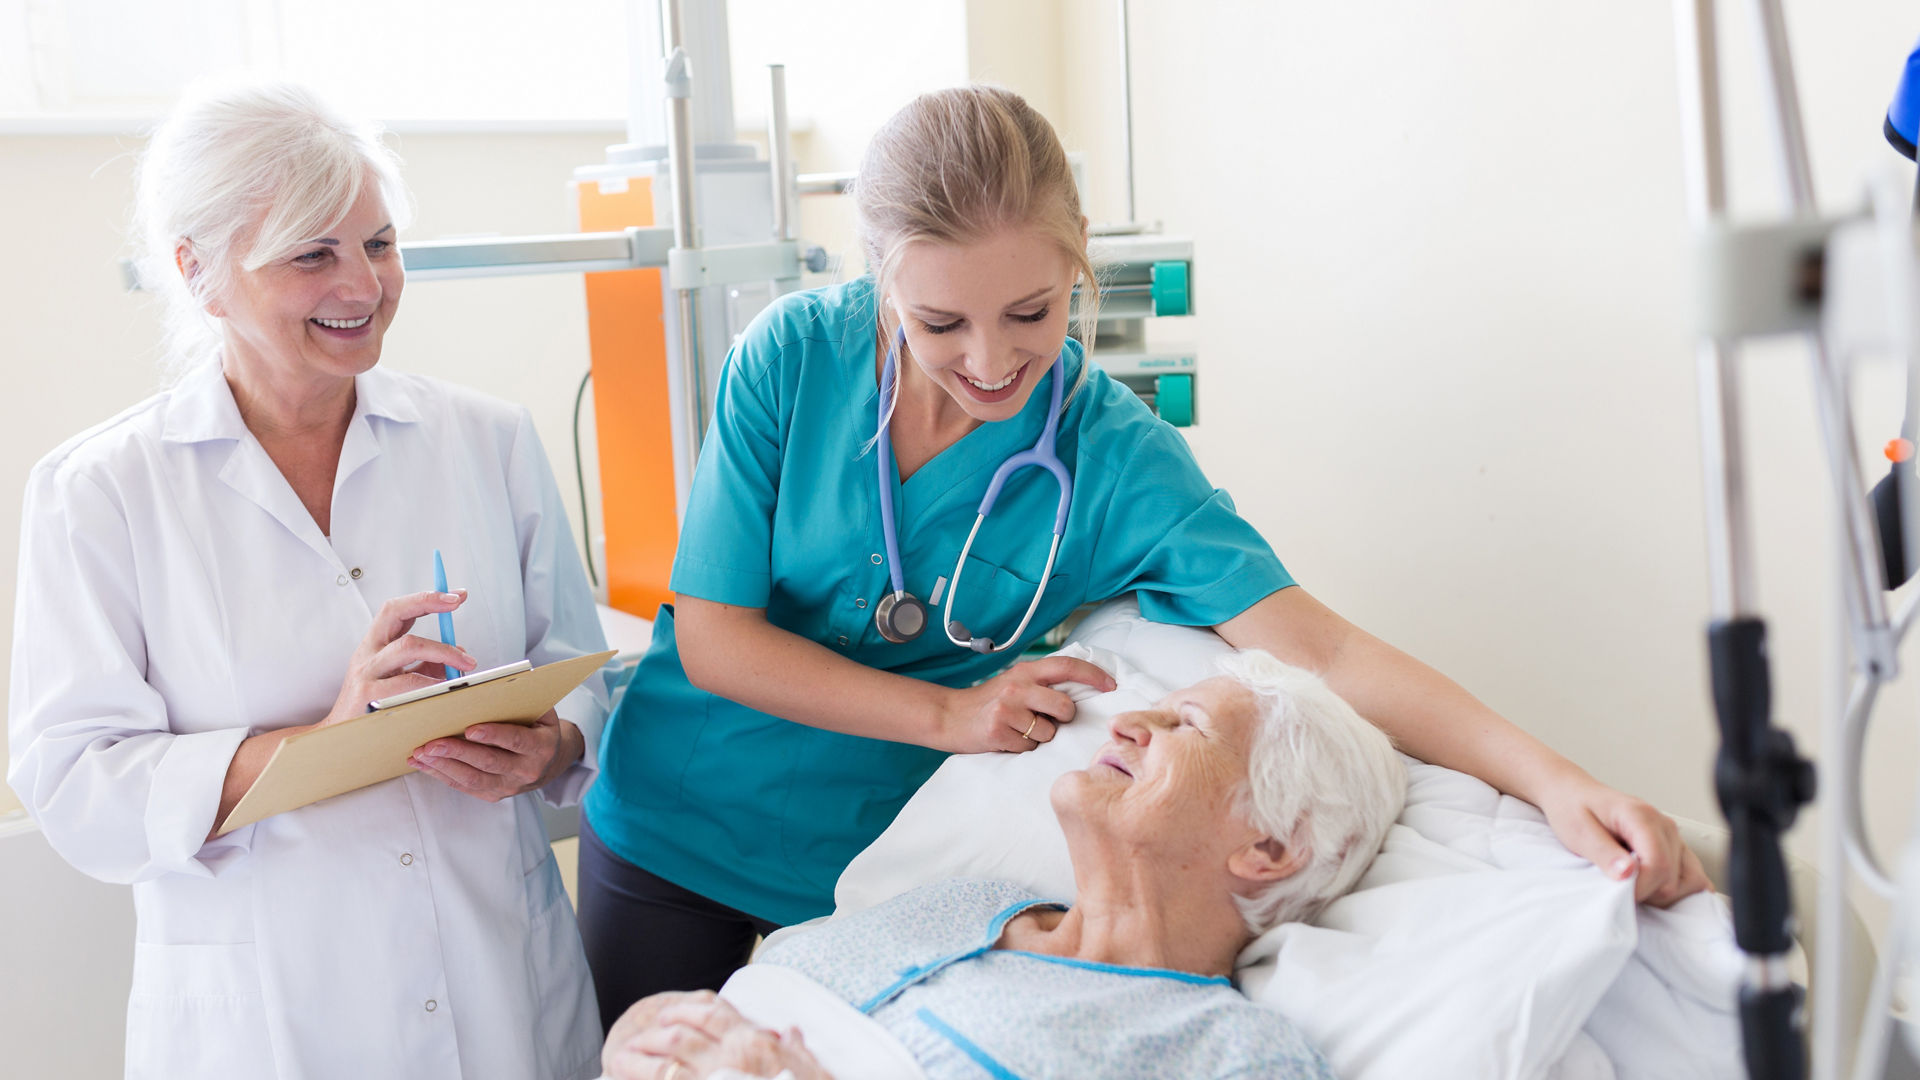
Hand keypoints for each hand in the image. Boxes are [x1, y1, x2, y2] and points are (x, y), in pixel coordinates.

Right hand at [319, 590, 477, 727]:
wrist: (340, 739)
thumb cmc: (371, 707)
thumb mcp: (399, 679)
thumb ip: (426, 665)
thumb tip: (459, 655)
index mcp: (375, 646)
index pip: (398, 609)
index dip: (426, 597)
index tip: (455, 595)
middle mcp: (368, 654)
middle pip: (396, 613)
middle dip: (429, 602)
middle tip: (456, 604)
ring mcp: (366, 672)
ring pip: (408, 645)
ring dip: (444, 650)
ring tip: (466, 663)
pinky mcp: (369, 695)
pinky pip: (409, 683)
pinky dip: (434, 683)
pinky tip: (447, 689)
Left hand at [409, 708, 583, 801]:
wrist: (549, 762)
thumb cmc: (539, 728)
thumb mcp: (541, 712)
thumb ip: (520, 701)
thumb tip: (489, 687)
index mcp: (542, 747)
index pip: (517, 741)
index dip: (494, 735)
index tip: (470, 729)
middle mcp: (527, 771)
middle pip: (489, 762)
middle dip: (458, 752)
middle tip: (432, 743)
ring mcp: (509, 786)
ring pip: (473, 779)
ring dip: (444, 766)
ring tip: (422, 753)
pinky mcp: (492, 795)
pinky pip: (464, 786)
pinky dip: (441, 774)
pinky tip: (423, 763)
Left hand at [602, 991, 833, 1079]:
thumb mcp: (812, 1068)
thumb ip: (797, 1048)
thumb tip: (790, 1032)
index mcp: (756, 1044)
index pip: (713, 1014)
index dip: (685, 1011)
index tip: (667, 1014)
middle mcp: (732, 1059)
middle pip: (680, 1036)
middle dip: (652, 1036)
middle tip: (636, 1039)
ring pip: (666, 1066)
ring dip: (638, 1062)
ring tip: (619, 1062)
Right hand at [937, 655, 1115, 753]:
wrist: (950, 716)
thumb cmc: (989, 702)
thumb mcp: (1016, 683)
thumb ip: (1043, 684)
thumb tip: (1082, 692)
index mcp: (1026, 671)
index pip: (1067, 666)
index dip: (1094, 675)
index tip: (1111, 685)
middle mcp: (1018, 686)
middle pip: (1065, 706)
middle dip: (1064, 718)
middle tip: (1047, 718)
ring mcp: (1007, 709)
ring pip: (1048, 732)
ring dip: (1039, 736)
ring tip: (1019, 729)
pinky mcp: (998, 731)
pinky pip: (1029, 747)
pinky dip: (1022, 747)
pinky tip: (1007, 738)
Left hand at [1538, 776, 1711, 906]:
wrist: (1572, 794)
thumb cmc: (1572, 809)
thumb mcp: (1578, 832)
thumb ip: (1604, 853)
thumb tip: (1628, 873)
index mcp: (1641, 816)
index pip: (1658, 864)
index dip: (1640, 887)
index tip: (1617, 893)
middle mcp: (1664, 824)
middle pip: (1673, 877)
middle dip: (1647, 892)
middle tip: (1619, 888)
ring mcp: (1672, 835)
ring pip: (1690, 880)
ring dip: (1662, 893)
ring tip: (1634, 886)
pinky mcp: (1674, 846)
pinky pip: (1692, 875)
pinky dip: (1677, 888)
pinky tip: (1652, 887)